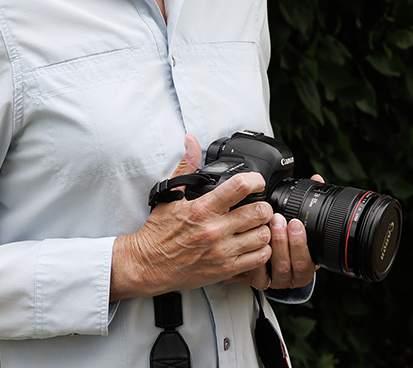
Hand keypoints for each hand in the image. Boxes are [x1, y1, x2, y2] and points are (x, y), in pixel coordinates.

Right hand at [110, 135, 274, 300]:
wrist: (148, 265)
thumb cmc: (159, 231)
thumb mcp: (170, 195)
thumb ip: (186, 167)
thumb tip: (191, 142)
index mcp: (202, 208)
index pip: (240, 186)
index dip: (255, 180)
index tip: (257, 181)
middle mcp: (215, 229)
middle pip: (260, 212)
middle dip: (264, 206)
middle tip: (260, 205)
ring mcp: (222, 251)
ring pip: (263, 236)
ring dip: (264, 228)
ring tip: (257, 226)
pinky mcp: (225, 270)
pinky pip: (258, 259)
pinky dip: (262, 250)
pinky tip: (253, 244)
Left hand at [231, 173, 324, 290]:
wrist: (267, 261)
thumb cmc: (287, 239)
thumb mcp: (300, 224)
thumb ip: (309, 202)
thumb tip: (317, 179)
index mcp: (307, 263)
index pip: (311, 260)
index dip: (303, 243)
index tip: (296, 222)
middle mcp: (293, 275)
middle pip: (295, 265)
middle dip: (288, 241)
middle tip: (280, 220)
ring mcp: (276, 279)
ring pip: (278, 268)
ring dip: (275, 245)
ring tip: (269, 226)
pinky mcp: (259, 280)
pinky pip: (259, 274)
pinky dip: (256, 258)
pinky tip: (251, 242)